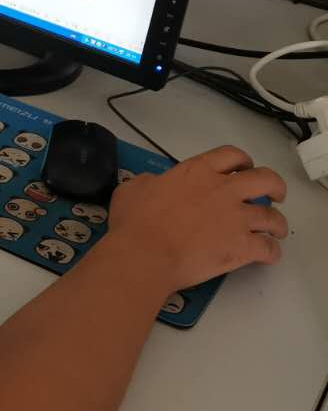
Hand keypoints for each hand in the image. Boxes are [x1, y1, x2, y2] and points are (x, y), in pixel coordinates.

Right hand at [105, 146, 287, 292]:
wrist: (144, 255)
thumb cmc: (135, 222)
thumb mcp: (133, 189)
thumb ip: (150, 182)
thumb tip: (155, 185)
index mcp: (197, 171)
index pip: (232, 155)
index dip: (243, 161)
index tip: (244, 169)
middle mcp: (224, 190)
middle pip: (265, 180)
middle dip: (274, 186)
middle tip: (274, 195)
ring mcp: (236, 219)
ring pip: (272, 217)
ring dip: (277, 223)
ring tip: (276, 230)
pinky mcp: (242, 247)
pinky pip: (268, 248)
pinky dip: (271, 252)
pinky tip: (268, 255)